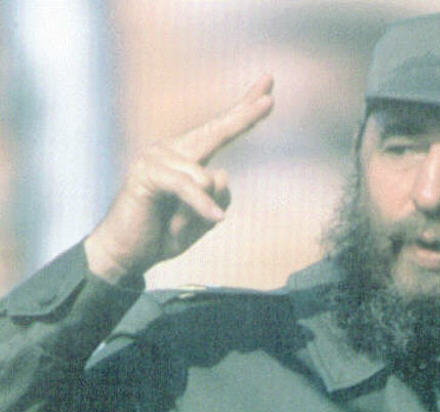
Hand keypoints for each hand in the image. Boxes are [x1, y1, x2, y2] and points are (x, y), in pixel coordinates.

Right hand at [84, 74, 273, 283]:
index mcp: (187, 157)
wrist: (127, 254)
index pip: (220, 130)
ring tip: (177, 228)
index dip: (245, 110)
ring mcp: (156, 157)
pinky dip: (202, 205)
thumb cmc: (163, 235)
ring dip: (200, 212)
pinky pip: (188, 187)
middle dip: (245, 115)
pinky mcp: (147, 173)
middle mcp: (172, 150)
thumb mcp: (205, 219)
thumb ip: (220, 197)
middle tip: (271, 93)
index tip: (269, 87)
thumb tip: (220, 173)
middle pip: (217, 130)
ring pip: (206, 179)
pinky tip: (215, 217)